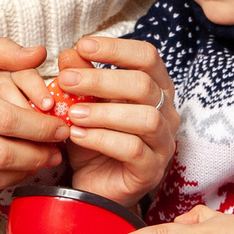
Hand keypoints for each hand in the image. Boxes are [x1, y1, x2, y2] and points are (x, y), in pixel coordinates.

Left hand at [34, 36, 177, 208]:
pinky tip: (77, 136)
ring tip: (73, 114)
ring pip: (145, 118)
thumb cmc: (93, 141)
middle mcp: (167, 113)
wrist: (92, 187)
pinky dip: (102, 139)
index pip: (147, 57)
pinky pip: (133, 150)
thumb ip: (79, 79)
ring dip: (104, 112)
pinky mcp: (152, 171)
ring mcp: (163, 143)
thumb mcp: (82, 104)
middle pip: (144, 85)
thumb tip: (70, 54)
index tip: (82, 46)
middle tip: (67, 81)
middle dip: (101, 80)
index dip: (116, 48)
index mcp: (155, 89)